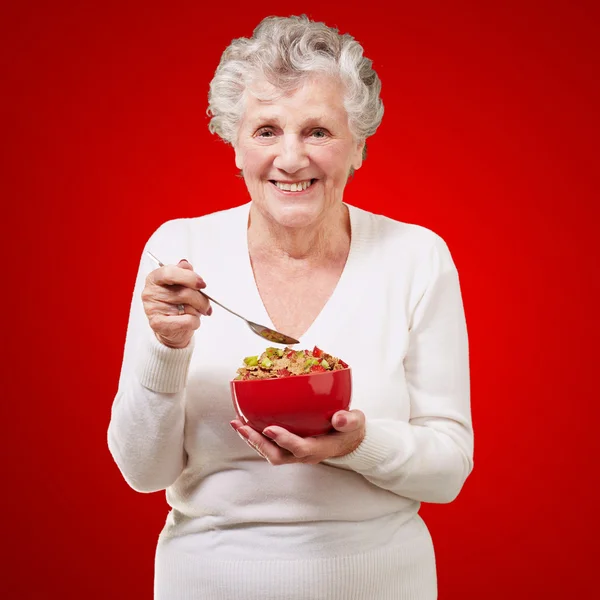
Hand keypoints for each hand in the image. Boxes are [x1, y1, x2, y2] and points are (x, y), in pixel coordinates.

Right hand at [142, 259, 211, 348]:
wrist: (172, 328)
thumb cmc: (177, 304)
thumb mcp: (181, 284)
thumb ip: (184, 273)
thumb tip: (186, 265)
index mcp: (155, 278)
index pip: (170, 273)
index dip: (189, 277)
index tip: (202, 284)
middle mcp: (150, 292)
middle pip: (184, 292)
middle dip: (201, 299)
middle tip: (206, 305)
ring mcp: (152, 308)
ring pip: (187, 307)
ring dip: (197, 311)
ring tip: (195, 312)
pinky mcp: (157, 324)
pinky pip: (186, 321)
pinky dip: (195, 322)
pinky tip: (192, 321)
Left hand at [230, 410, 365, 464]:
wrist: (351, 440)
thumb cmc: (351, 429)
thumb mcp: (356, 422)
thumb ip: (349, 420)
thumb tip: (339, 417)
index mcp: (320, 448)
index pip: (299, 448)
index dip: (284, 439)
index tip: (269, 427)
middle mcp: (304, 454)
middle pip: (277, 455)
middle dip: (257, 443)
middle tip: (242, 426)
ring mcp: (295, 453)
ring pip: (270, 453)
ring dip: (252, 440)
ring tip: (237, 424)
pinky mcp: (290, 448)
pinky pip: (270, 446)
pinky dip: (256, 436)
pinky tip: (246, 423)